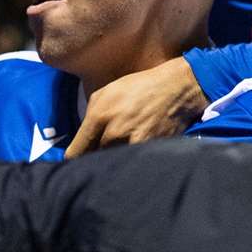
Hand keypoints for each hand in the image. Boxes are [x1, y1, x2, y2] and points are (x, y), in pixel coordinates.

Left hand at [64, 56, 205, 156]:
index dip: (73, 161)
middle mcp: (114, 133)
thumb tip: (83, 137)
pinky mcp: (151, 150)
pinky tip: (134, 158)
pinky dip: (131, 163)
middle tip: (96, 158)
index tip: (76, 162)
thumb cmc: (139, 87)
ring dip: (112, 163)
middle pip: (93, 161)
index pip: (75, 153)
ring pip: (113, 164)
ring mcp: (133, 144)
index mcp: (99, 116)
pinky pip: (133, 163)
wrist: (178, 87)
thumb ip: (90, 115)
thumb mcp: (106, 92)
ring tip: (117, 156)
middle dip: (92, 161)